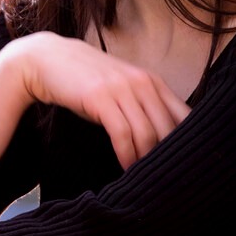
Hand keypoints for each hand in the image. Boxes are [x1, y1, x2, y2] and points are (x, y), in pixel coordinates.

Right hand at [7, 32, 188, 169]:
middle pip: (168, 128)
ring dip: (145, 159)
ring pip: (146, 133)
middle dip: (166, 155)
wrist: (47, 59)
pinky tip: (126, 167)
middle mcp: (141, 82)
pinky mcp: (100, 97)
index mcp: (151, 81)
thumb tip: (161, 137)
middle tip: (162, 176)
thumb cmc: (85, 79)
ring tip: (142, 175)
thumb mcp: (120, 87)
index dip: (187, 141)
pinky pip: (122, 134)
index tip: (181, 161)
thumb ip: (142, 104)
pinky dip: (126, 155)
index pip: (184, 115)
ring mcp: (121, 89)